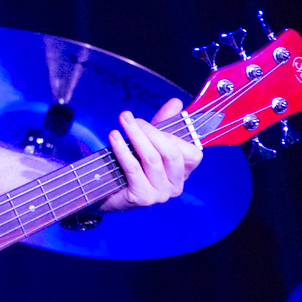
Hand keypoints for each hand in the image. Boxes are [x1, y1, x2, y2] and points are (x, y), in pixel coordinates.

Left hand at [96, 98, 201, 212]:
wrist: (107, 193)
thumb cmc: (132, 165)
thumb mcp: (149, 142)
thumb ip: (164, 123)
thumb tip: (176, 102)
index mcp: (183, 174)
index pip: (194, 155)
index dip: (176, 136)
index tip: (156, 123)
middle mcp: (175, 187)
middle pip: (171, 154)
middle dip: (151, 131)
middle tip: (132, 118)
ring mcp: (160, 195)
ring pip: (152, 159)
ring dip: (136, 136)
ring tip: (123, 121)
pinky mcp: (142, 198)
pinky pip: (133, 168)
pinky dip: (123, 149)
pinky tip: (114, 137)